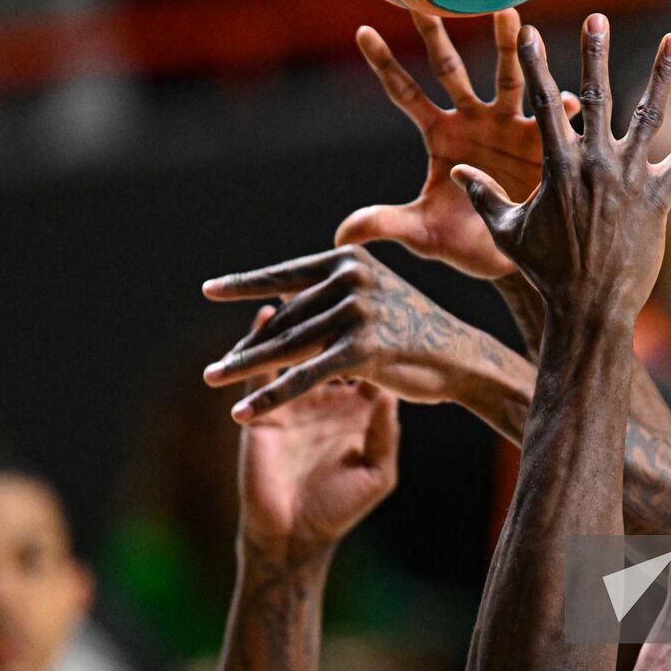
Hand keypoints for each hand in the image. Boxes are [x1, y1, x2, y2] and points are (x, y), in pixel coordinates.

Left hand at [202, 246, 510, 421]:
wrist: (460, 357)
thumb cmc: (414, 329)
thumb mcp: (372, 297)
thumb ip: (330, 295)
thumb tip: (278, 303)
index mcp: (350, 259)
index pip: (286, 276)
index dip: (245, 284)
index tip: (210, 290)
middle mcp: (351, 278)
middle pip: (284, 317)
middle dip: (247, 346)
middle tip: (214, 367)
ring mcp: (356, 311)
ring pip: (286, 346)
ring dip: (244, 366)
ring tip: (212, 380)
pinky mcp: (360, 349)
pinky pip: (303, 377)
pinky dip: (270, 396)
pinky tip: (242, 411)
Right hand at [236, 307, 399, 558]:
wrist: (294, 540)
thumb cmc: (340, 509)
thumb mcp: (377, 472)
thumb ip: (385, 431)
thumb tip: (388, 388)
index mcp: (355, 407)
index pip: (365, 356)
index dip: (376, 330)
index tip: (389, 299)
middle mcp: (324, 396)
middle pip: (329, 343)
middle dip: (333, 311)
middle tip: (343, 277)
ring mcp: (292, 399)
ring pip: (293, 349)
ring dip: (295, 319)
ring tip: (298, 283)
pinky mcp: (260, 410)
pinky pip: (261, 369)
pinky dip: (262, 341)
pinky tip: (267, 313)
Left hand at [336, 10, 578, 279]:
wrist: (511, 258)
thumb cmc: (462, 241)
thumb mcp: (422, 232)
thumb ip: (385, 224)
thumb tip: (338, 235)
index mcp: (439, 134)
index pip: (405, 93)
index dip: (385, 64)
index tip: (362, 31)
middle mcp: (473, 120)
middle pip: (451, 70)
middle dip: (439, 36)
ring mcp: (509, 126)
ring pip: (507, 78)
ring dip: (508, 48)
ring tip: (509, 14)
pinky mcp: (543, 142)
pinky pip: (553, 119)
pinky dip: (562, 107)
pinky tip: (569, 97)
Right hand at [452, 14, 670, 320]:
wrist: (590, 307)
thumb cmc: (546, 272)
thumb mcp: (507, 233)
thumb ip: (484, 197)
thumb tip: (456, 173)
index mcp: (558, 165)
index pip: (544, 103)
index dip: (534, 65)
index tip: (527, 32)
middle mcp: (596, 162)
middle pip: (598, 95)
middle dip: (594, 53)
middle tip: (597, 16)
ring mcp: (631, 177)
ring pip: (649, 115)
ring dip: (663, 74)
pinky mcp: (659, 198)